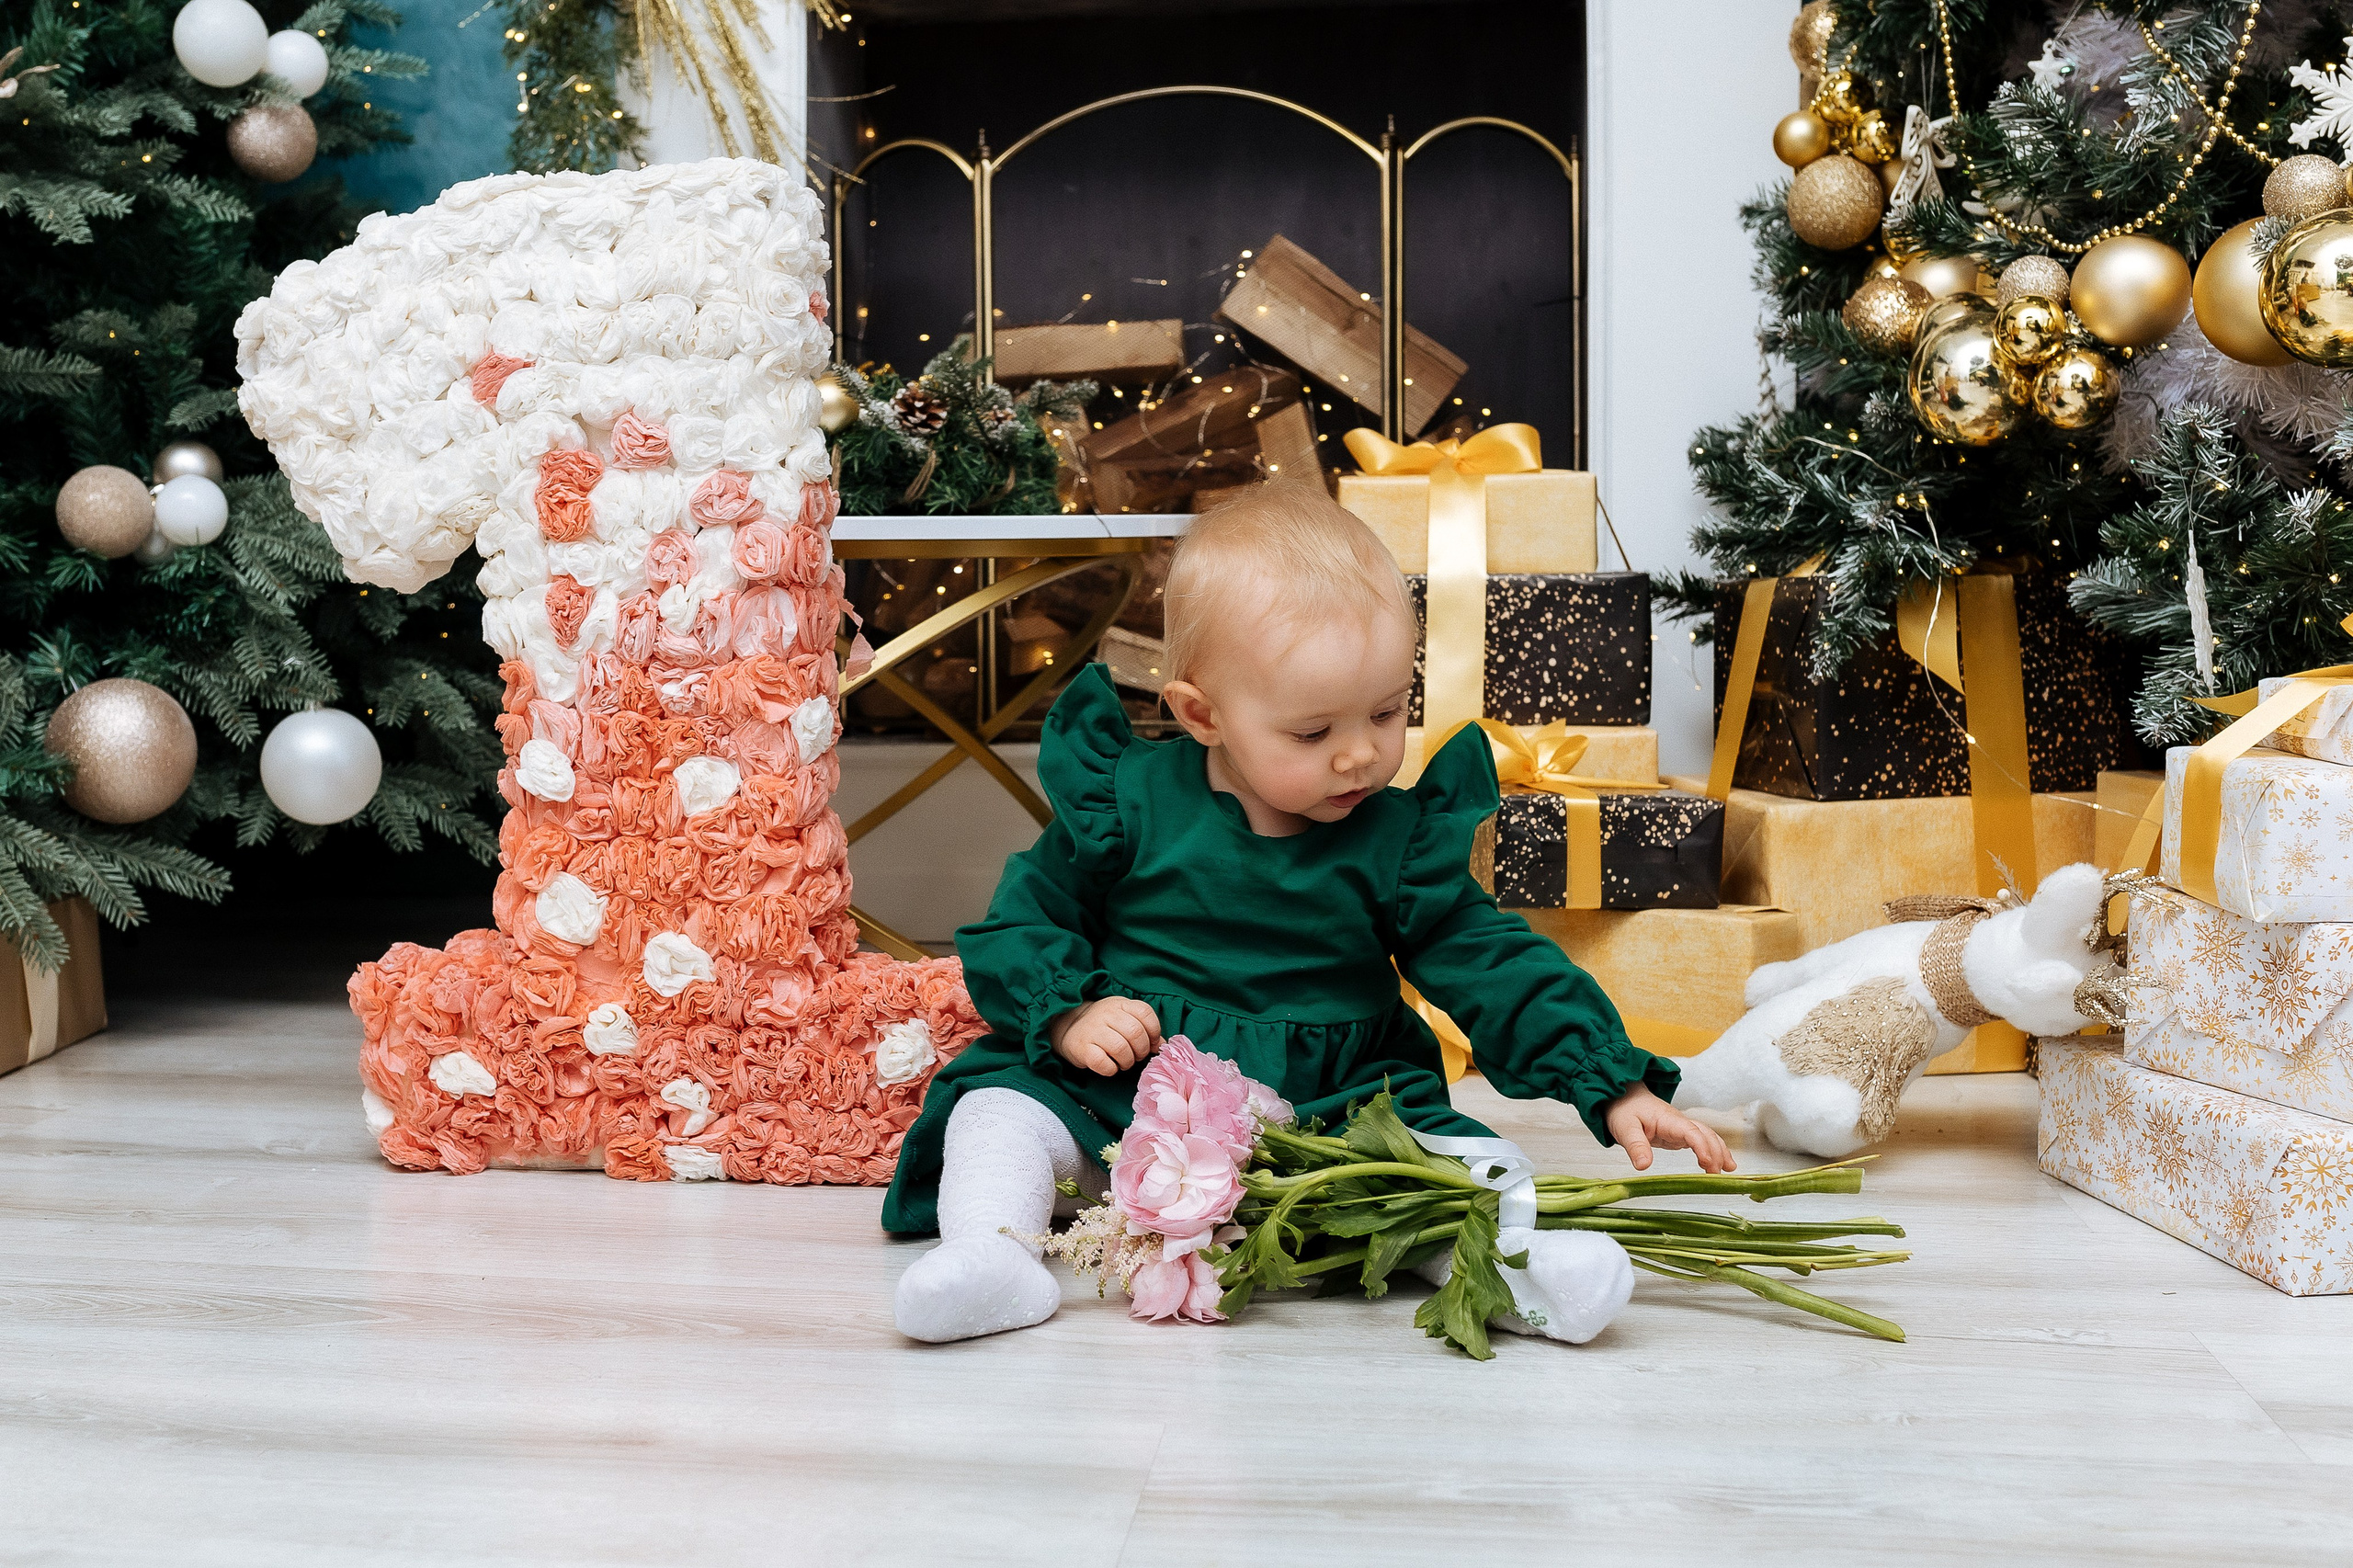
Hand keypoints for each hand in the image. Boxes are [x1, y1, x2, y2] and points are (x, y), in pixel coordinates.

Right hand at [1047, 997, 1162, 1075]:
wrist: (1068, 1027)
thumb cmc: (1103, 1026)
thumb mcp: (1123, 1018)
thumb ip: (1143, 1028)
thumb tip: (1162, 1045)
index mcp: (1120, 1004)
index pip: (1145, 1013)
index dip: (1154, 1032)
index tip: (1151, 1044)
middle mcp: (1106, 1014)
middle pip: (1136, 1033)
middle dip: (1141, 1051)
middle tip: (1136, 1056)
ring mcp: (1093, 1030)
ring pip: (1122, 1049)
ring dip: (1127, 1062)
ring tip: (1123, 1062)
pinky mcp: (1082, 1048)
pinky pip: (1104, 1063)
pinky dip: (1111, 1069)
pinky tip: (1110, 1066)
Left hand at [1603, 1083, 1735, 1173]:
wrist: (1623, 1097)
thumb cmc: (1624, 1111)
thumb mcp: (1624, 1129)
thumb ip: (1635, 1146)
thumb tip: (1643, 1166)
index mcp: (1668, 1119)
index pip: (1691, 1131)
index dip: (1702, 1146)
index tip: (1708, 1163)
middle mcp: (1679, 1122)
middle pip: (1705, 1133)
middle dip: (1716, 1152)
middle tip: (1718, 1174)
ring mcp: (1681, 1127)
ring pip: (1707, 1136)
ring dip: (1720, 1151)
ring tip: (1729, 1170)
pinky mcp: (1679, 1134)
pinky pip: (1700, 1141)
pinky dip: (1712, 1151)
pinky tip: (1716, 1165)